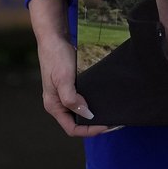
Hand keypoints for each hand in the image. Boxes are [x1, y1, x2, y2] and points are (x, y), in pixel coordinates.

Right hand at [28, 0, 113, 137]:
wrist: (54, 37)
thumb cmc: (56, 57)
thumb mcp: (63, 78)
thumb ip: (72, 99)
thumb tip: (87, 115)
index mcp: (54, 106)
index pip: (72, 128)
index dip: (89, 130)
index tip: (105, 125)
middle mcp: (59, 103)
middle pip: (77, 122)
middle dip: (94, 125)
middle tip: (113, 122)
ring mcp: (65, 95)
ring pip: (81, 112)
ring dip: (95, 114)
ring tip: (111, 113)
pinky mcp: (71, 86)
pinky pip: (83, 101)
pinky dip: (93, 103)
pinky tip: (104, 100)